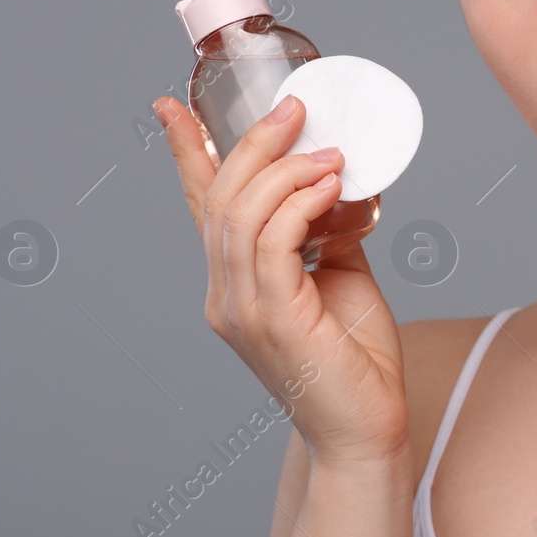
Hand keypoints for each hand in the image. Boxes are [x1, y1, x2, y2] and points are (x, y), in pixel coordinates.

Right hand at [155, 92, 409, 466]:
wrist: (365, 431)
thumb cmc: (355, 360)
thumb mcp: (340, 275)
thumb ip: (328, 231)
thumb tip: (339, 182)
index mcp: (232, 283)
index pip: (200, 206)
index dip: (186, 153)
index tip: (171, 105)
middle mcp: (225, 294)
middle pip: (220, 199)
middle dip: (253, 144)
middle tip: (294, 109)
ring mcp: (243, 309)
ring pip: (242, 215)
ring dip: (285, 170)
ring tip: (327, 152)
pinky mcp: (274, 319)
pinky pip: (275, 243)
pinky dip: (300, 204)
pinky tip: (330, 187)